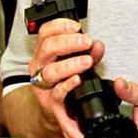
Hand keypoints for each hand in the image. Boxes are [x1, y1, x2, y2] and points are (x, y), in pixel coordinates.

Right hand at [28, 17, 104, 137]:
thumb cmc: (64, 83)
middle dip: (69, 42)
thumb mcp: (79, 64)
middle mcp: (39, 66)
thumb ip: (89, 53)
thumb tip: (98, 45)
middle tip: (86, 42)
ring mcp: (42, 84)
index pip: (45, 33)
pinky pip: (57, 92)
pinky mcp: (49, 101)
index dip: (60, 26)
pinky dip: (68, 85)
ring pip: (51, 71)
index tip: (76, 26)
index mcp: (44, 53)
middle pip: (48, 48)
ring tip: (87, 62)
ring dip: (70, 64)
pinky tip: (77, 80)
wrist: (56, 111)